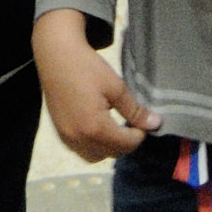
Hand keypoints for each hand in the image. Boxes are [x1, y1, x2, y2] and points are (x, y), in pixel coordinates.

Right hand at [36, 11, 152, 158]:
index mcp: (94, 128)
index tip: (143, 119)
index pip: (126, 144)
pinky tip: (97, 127)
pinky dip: (92, 144)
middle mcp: (78, 138)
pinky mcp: (59, 133)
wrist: (56, 55)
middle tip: (131, 122)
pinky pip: (80, 149)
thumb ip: (135, 110)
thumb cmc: (87, 67)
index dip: (140, 134)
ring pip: (95, 156)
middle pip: (112, 153)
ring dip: (108, 147)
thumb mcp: (116, 87)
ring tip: (115, 127)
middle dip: (125, 141)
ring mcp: (66, 137)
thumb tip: (155, 124)